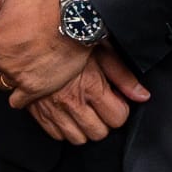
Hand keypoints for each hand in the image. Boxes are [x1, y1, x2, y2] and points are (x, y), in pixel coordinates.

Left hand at [0, 0, 88, 104]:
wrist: (76, 19)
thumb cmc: (45, 5)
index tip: (9, 34)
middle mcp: (1, 61)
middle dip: (5, 55)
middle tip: (25, 43)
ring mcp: (17, 77)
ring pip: (5, 81)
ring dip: (13, 73)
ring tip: (30, 61)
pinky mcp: (34, 88)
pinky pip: (17, 100)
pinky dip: (21, 94)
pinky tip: (29, 82)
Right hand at [24, 44, 150, 143]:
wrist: (29, 33)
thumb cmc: (67, 37)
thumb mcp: (101, 50)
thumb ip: (123, 76)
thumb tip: (142, 96)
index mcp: (90, 86)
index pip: (117, 118)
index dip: (120, 109)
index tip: (115, 100)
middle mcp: (71, 102)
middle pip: (98, 133)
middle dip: (104, 121)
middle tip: (100, 105)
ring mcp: (52, 109)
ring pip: (77, 138)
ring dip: (83, 127)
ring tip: (83, 109)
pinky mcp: (36, 111)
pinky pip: (55, 135)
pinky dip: (63, 127)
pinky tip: (66, 112)